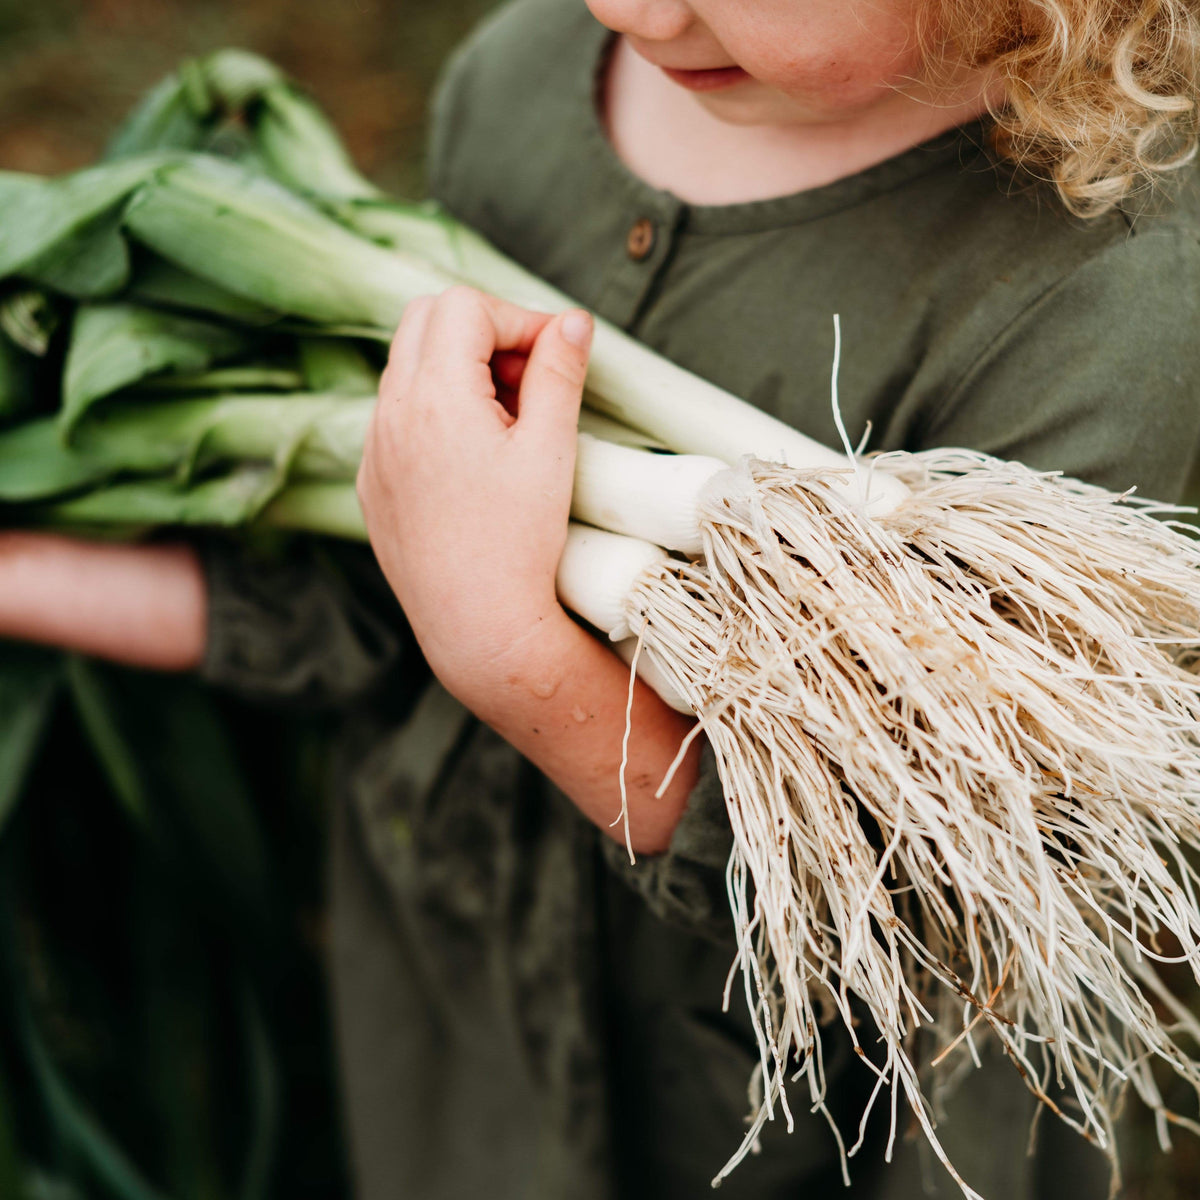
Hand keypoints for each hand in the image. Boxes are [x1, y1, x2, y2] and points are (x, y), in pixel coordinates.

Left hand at [356, 285, 593, 698]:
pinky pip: (394, 416)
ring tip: (506, 423)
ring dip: (456, 370)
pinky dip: (433, 411)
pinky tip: (472, 460)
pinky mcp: (372, 482)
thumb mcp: (551, 449)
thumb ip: (559, 372)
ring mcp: (374, 449)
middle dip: (481, 332)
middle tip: (527, 381)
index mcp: (435, 395)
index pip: (465, 307)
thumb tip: (572, 321)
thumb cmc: (520, 542)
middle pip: (424, 319)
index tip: (554, 357)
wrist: (476, 625)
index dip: (517, 320)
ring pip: (406, 367)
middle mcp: (390, 413)